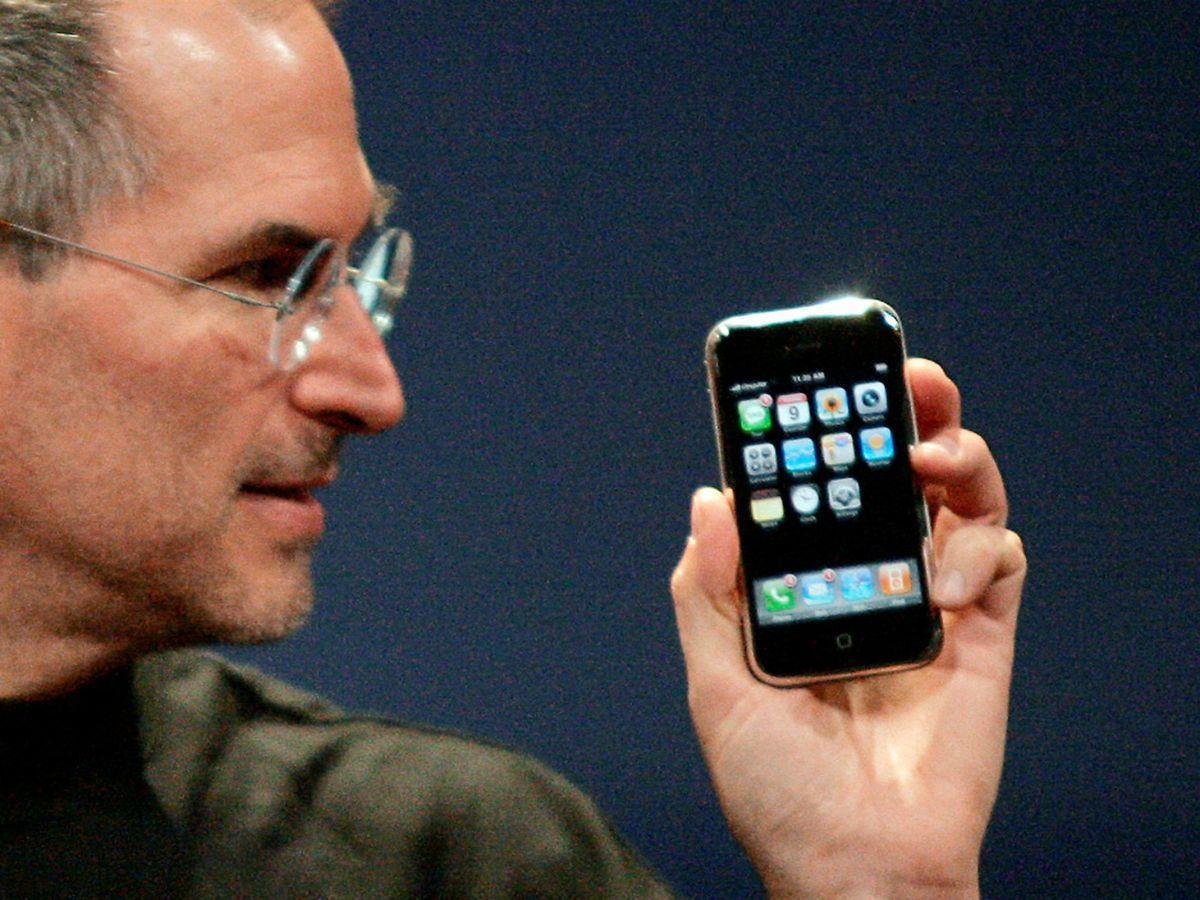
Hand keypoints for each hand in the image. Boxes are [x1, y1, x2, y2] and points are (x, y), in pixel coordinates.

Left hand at [671, 359, 1025, 897]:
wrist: (860, 866)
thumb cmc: (781, 790)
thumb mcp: (718, 687)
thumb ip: (709, 593)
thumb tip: (712, 499)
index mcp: (804, 587)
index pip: (817, 490)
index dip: (819, 436)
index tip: (813, 387)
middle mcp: (867, 583)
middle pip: (895, 477)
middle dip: (905, 416)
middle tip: (906, 377)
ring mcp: (929, 603)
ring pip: (958, 499)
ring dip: (957, 457)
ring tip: (932, 455)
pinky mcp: (984, 634)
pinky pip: (1001, 558)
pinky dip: (983, 549)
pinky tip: (948, 586)